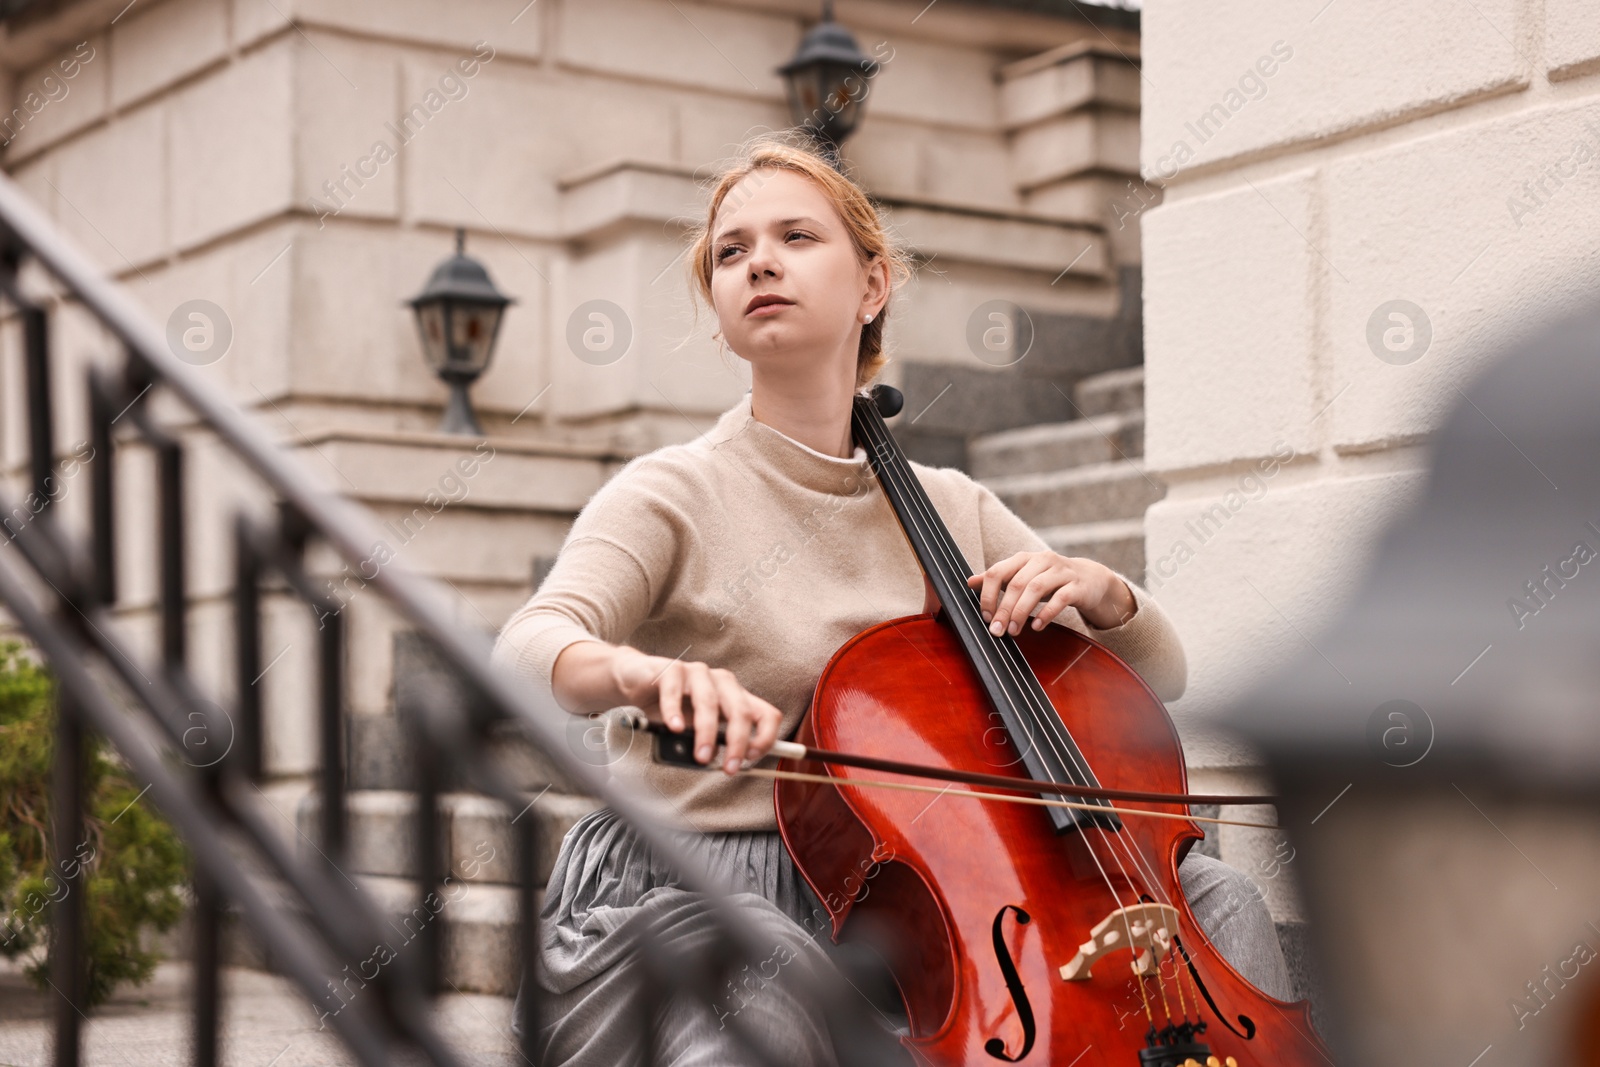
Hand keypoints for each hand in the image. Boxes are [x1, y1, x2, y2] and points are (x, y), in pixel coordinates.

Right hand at [609, 647, 782, 773]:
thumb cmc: (670, 708)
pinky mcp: (671, 670)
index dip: (766, 737)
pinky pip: (675, 691)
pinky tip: (675, 727)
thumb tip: (716, 760)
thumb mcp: (696, 729)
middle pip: (741, 710)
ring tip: (700, 755)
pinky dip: (675, 711)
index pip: (766, 714)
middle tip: (729, 768)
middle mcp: (722, 682)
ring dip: (707, 732)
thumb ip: (710, 742)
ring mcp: (697, 673)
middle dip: (738, 742)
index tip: (752, 758)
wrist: (634, 682)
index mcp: (736, 697)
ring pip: (710, 702)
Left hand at [966, 551, 1136, 634]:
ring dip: (1021, 612)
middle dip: (1003, 609)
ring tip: (1013, 631)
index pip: (998, 572)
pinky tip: (1037, 626)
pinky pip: (1060, 599)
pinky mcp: (1077, 586)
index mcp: (1024, 559)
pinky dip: (1046, 613)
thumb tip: (970, 582)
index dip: (988, 595)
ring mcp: (1061, 571)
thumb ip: (999, 579)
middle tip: (996, 630)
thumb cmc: (1051, 580)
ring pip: (1036, 589)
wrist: (1090, 579)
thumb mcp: (1024, 576)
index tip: (985, 616)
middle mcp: (1042, 560)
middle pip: (1016, 584)